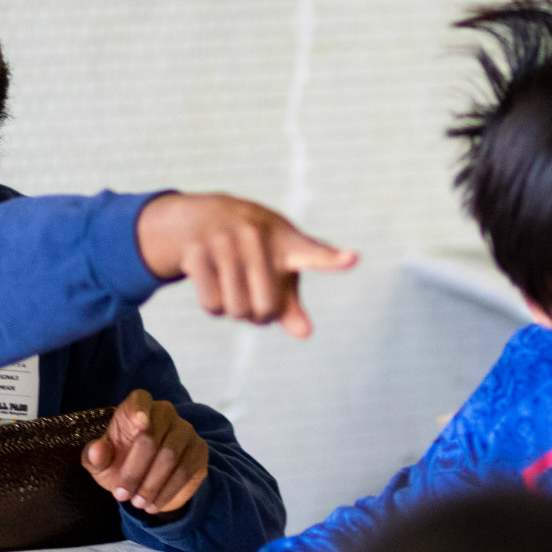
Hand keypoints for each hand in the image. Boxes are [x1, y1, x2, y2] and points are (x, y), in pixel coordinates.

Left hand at [84, 390, 207, 514]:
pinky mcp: (199, 449)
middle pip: (151, 439)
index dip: (139, 409)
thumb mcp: (102, 465)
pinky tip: (154, 504)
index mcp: (137, 407)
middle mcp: (165, 412)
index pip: (140, 400)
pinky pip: (185, 471)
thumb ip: (95, 457)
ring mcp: (185, 430)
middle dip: (134, 472)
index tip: (139, 422)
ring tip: (137, 503)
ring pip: (170, 458)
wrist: (148, 481)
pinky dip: (167, 492)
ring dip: (151, 486)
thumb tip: (96, 451)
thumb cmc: (120, 464)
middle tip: (121, 495)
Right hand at [135, 193, 357, 338]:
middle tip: (255, 298)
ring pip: (237, 311)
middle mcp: (258, 237)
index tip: (353, 258)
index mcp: (287, 241)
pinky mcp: (198, 251)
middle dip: (261, 315)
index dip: (333, 259)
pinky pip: (212, 306)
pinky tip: (214, 286)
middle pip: (267, 309)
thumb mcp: (277, 269)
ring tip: (234, 287)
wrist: (204, 217)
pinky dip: (214, 308)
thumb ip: (292, 304)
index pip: (313, 254)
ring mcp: (226, 242)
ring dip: (235, 312)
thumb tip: (305, 334)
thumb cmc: (254, 250)